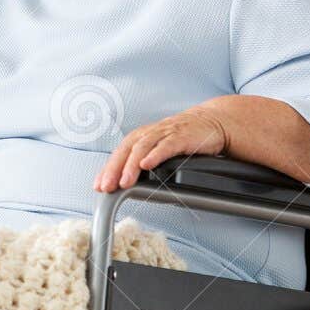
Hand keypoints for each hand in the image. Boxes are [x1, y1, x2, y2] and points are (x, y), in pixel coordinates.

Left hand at [94, 106, 228, 192]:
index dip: (107, 170)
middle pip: (125, 150)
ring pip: (142, 148)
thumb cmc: (182, 138)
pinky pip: (165, 146)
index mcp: (140, 137)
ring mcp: (164, 133)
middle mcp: (149, 134)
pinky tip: (147, 165)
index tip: (98, 186)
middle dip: (114, 170)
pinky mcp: (181, 136)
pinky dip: (155, 155)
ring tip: (125, 182)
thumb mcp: (159, 149)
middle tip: (107, 187)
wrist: (211, 122)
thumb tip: (128, 183)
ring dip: (131, 166)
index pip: (118, 154)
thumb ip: (145, 163)